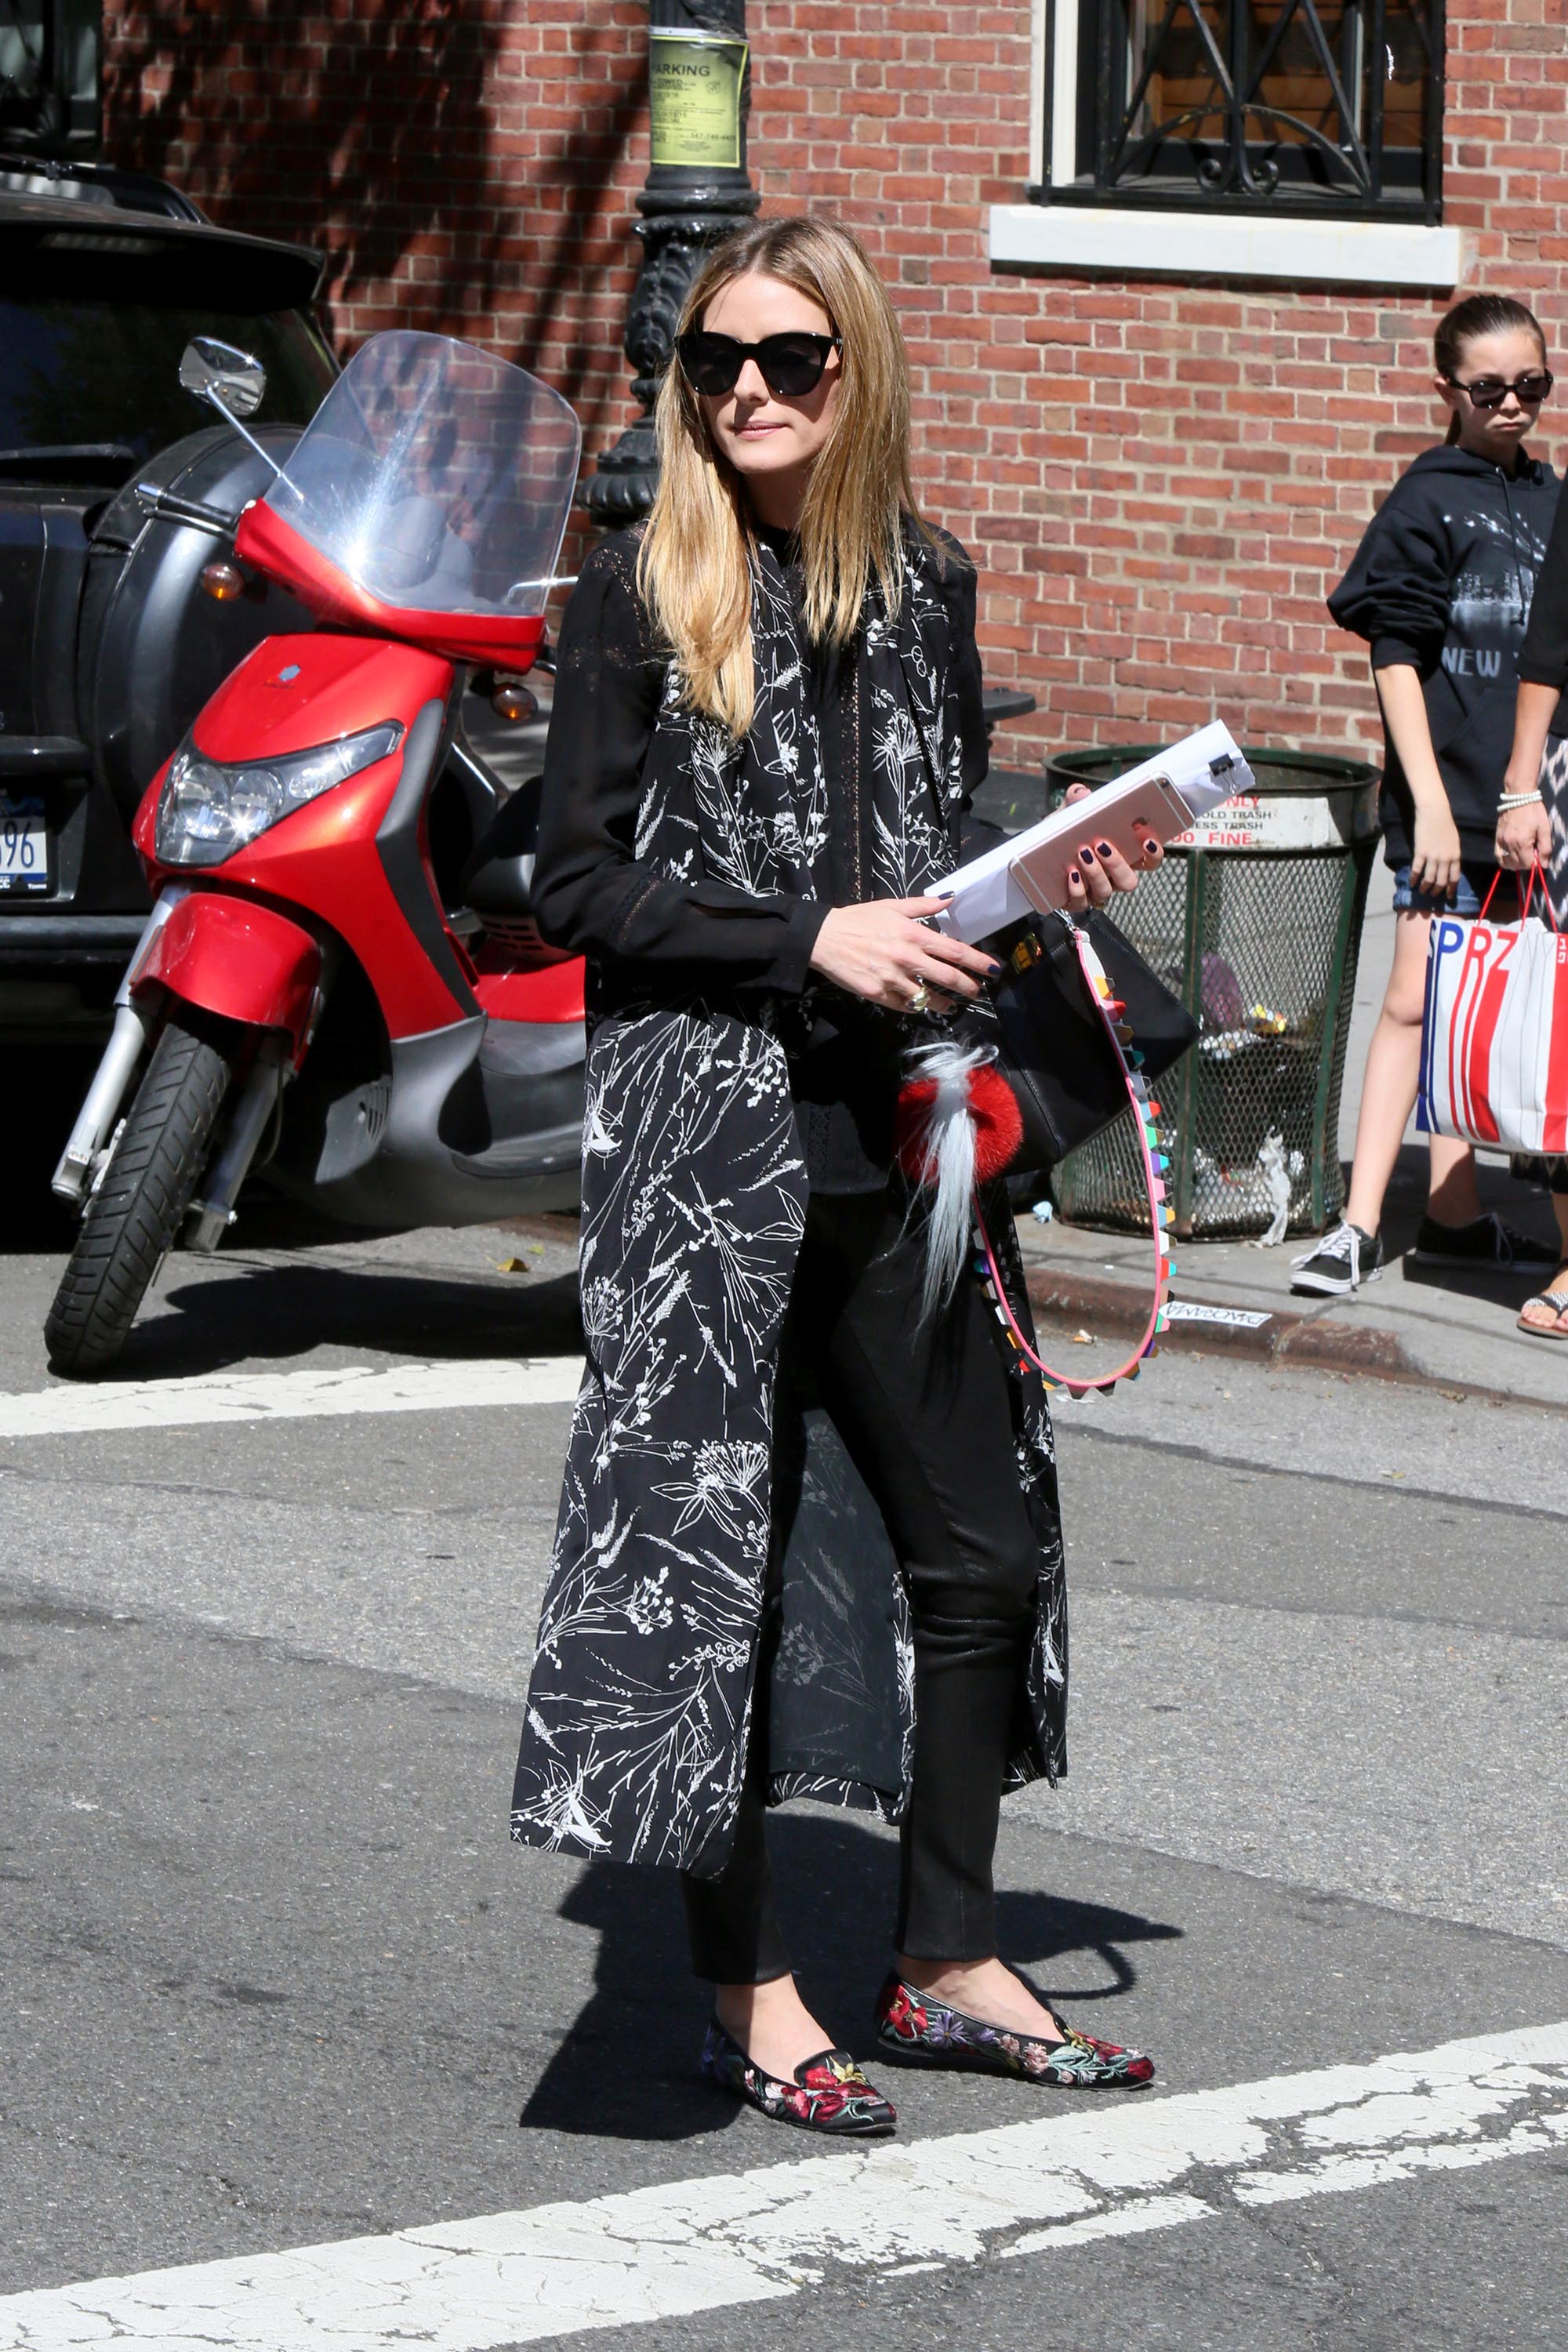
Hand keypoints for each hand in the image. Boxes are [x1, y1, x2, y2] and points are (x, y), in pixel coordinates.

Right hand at [809, 896, 1000, 1010]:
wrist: (824, 938)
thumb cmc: (859, 920)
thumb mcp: (892, 906)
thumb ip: (924, 905)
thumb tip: (950, 898)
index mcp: (913, 935)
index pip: (954, 950)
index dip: (978, 961)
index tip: (994, 969)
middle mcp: (907, 958)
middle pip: (948, 977)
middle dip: (968, 987)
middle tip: (977, 991)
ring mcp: (893, 979)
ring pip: (928, 997)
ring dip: (943, 1003)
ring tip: (950, 1006)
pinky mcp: (878, 994)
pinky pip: (904, 1005)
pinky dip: (915, 1006)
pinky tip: (919, 1004)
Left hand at [1060, 781, 1164, 913]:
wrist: (1035, 851)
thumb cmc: (1062, 833)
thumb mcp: (1069, 813)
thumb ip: (1076, 799)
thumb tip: (1082, 793)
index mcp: (1122, 856)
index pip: (1149, 861)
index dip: (1153, 855)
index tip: (1146, 840)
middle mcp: (1112, 877)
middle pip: (1129, 881)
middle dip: (1118, 864)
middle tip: (1102, 846)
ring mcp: (1095, 891)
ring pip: (1106, 892)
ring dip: (1096, 873)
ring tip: (1083, 853)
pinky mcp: (1076, 901)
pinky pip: (1081, 903)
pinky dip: (1077, 889)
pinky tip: (1072, 874)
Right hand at [1409, 806, 1462, 899]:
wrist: (1435, 812)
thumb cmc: (1446, 824)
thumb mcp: (1455, 841)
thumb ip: (1452, 855)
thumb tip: (1449, 866)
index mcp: (1455, 856)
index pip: (1454, 878)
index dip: (1451, 889)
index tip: (1448, 896)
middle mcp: (1445, 859)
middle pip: (1441, 881)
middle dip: (1437, 890)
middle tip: (1432, 895)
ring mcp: (1432, 857)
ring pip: (1429, 879)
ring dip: (1425, 887)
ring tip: (1422, 891)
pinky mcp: (1420, 853)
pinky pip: (1417, 870)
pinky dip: (1414, 878)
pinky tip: (1411, 883)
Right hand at [1495, 796, 1551, 873]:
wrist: (1518, 797)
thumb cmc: (1534, 812)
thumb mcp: (1545, 829)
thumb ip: (1545, 848)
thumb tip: (1544, 865)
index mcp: (1522, 842)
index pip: (1526, 864)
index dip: (1533, 864)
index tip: (1537, 856)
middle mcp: (1509, 844)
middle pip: (1516, 865)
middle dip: (1525, 864)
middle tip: (1531, 855)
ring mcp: (1501, 841)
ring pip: (1506, 862)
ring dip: (1515, 863)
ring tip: (1522, 857)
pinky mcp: (1497, 838)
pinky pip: (1498, 855)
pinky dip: (1504, 859)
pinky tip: (1511, 857)